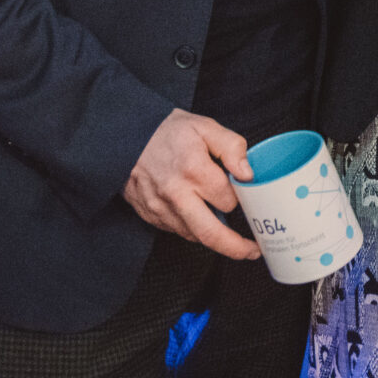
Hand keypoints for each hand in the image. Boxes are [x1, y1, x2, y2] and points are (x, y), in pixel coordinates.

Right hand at [124, 108, 260, 260]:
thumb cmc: (167, 132)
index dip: (240, 198)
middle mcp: (176, 194)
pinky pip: (178, 230)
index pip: (228, 199)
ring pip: (195, 236)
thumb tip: (248, 174)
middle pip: (211, 234)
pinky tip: (200, 216)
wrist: (125, 137)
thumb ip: (231, 147)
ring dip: (214, 237)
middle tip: (253, 250)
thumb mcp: (204, 127)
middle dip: (236, 247)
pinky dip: (193, 228)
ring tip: (229, 233)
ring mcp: (160, 209)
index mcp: (193, 170)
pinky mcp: (150, 216)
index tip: (246, 196)